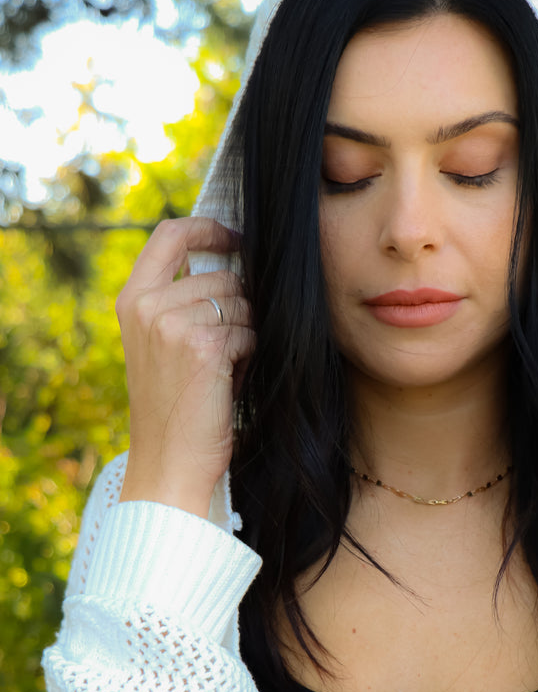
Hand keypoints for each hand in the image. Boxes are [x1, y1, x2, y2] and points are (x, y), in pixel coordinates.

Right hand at [116, 217, 254, 518]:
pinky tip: (229, 383)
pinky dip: (250, 357)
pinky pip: (250, 332)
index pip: (170, 234)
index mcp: (132, 299)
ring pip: (242, 304)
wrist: (170, 464)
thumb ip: (184, 300)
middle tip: (225, 351)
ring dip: (246, 335)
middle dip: (239, 309)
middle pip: (223, 275)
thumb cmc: (176, 408)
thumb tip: (237, 261)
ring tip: (224, 370)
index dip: (208, 228)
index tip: (235, 238)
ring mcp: (173, 324)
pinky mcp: (204, 346)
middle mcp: (147, 305)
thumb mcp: (163, 344)